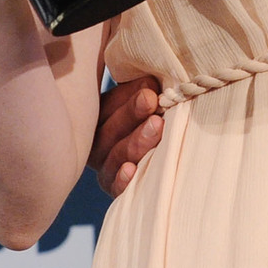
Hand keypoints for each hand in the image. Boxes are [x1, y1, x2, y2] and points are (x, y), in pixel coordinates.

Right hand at [90, 75, 163, 196]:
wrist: (169, 165)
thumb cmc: (157, 119)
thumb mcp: (148, 100)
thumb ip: (146, 88)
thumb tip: (154, 77)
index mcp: (99, 121)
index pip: (105, 107)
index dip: (125, 97)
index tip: (149, 85)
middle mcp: (98, 147)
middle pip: (108, 132)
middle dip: (130, 114)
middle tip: (151, 100)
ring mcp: (107, 170)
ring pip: (114, 158)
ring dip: (135, 142)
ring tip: (156, 126)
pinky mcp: (118, 191)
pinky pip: (116, 189)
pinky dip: (122, 181)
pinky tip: (131, 170)